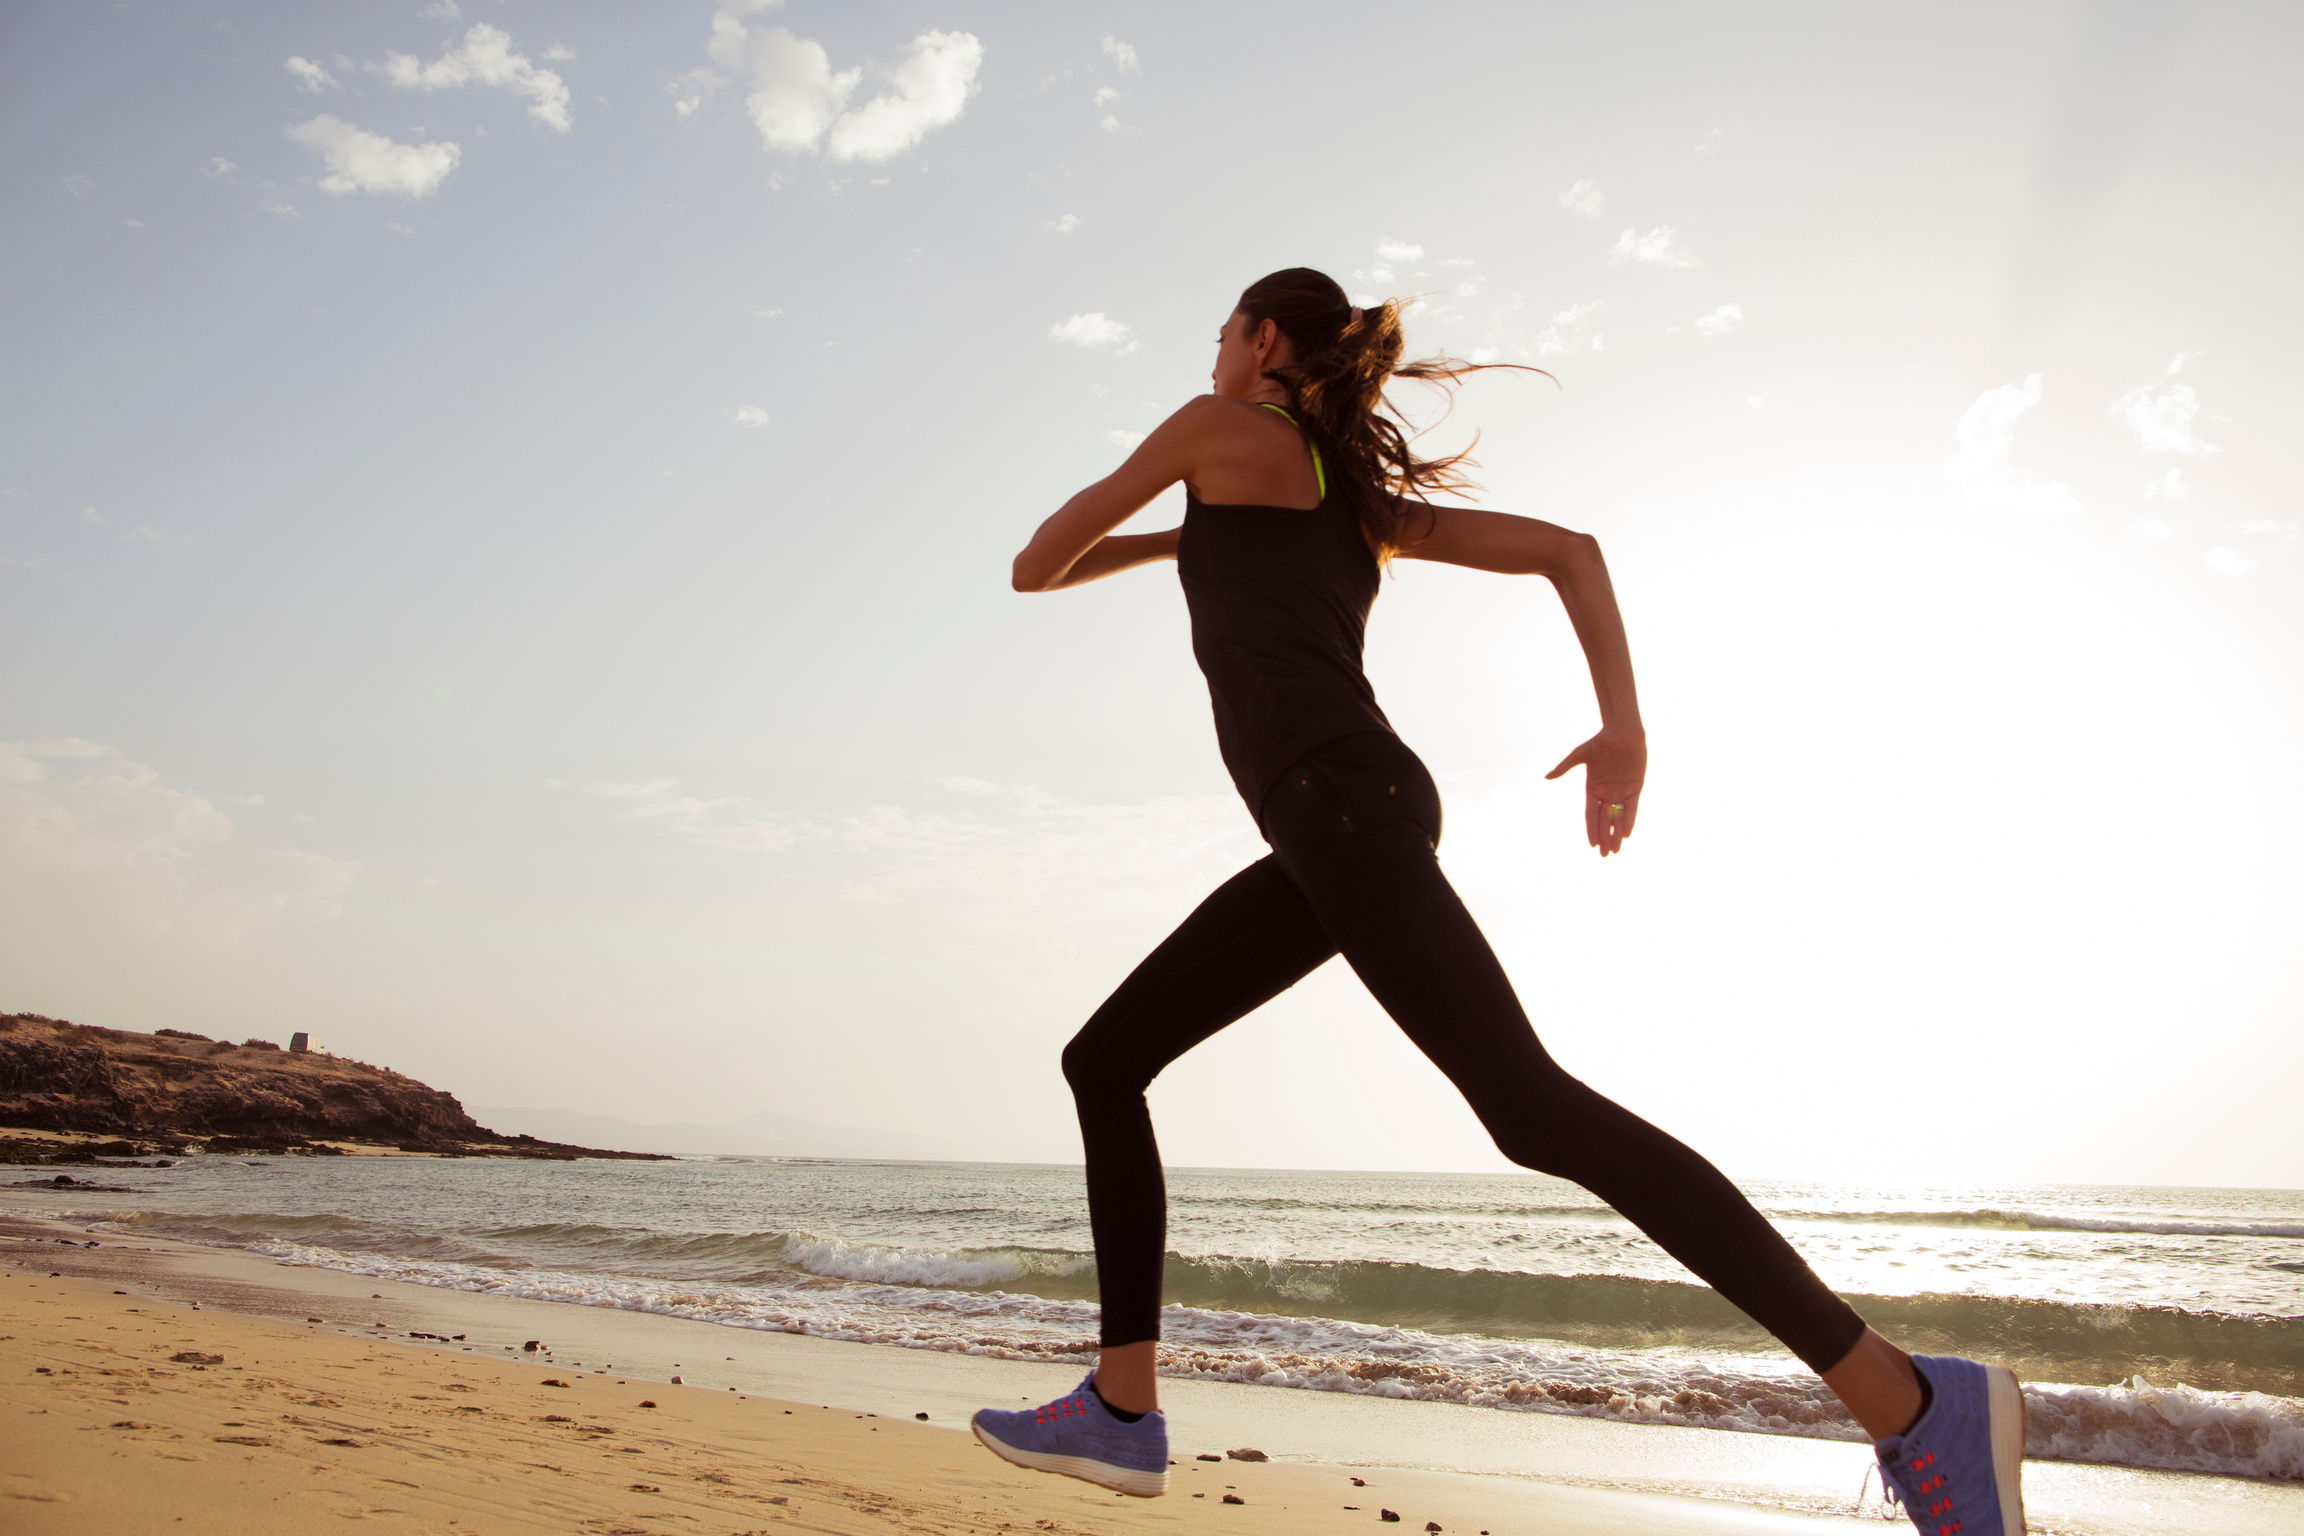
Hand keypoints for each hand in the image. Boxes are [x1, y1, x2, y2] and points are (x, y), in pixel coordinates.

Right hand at [1545, 727, 1645, 855]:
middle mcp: (1606, 793)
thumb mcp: (1579, 755)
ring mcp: (1621, 791)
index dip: (1592, 830)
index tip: (1592, 845)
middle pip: (1604, 820)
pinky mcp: (1635, 787)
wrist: (1622, 731)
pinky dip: (1629, 820)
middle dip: (1604, 838)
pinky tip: (1627, 834)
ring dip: (1617, 834)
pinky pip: (1632, 808)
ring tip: (1616, 850)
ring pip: (1618, 817)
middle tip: (1605, 855)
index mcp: (1592, 789)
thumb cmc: (1600, 741)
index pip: (1591, 815)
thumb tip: (1546, 777)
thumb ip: (1565, 767)